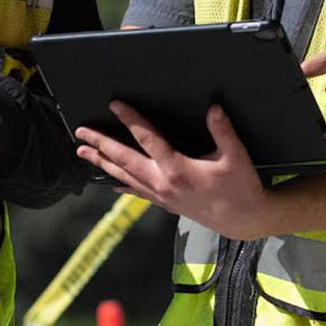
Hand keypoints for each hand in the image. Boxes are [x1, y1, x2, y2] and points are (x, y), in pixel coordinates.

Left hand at [75, 103, 272, 239]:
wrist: (243, 220)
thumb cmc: (240, 188)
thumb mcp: (235, 156)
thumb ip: (223, 130)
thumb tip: (213, 108)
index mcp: (177, 170)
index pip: (147, 139)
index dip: (130, 120)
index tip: (115, 105)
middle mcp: (163, 184)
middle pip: (124, 160)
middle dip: (100, 144)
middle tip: (82, 132)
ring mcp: (161, 196)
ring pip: (124, 176)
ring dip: (103, 163)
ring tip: (84, 152)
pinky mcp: (165, 204)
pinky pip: (136, 192)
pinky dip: (121, 184)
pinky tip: (111, 182)